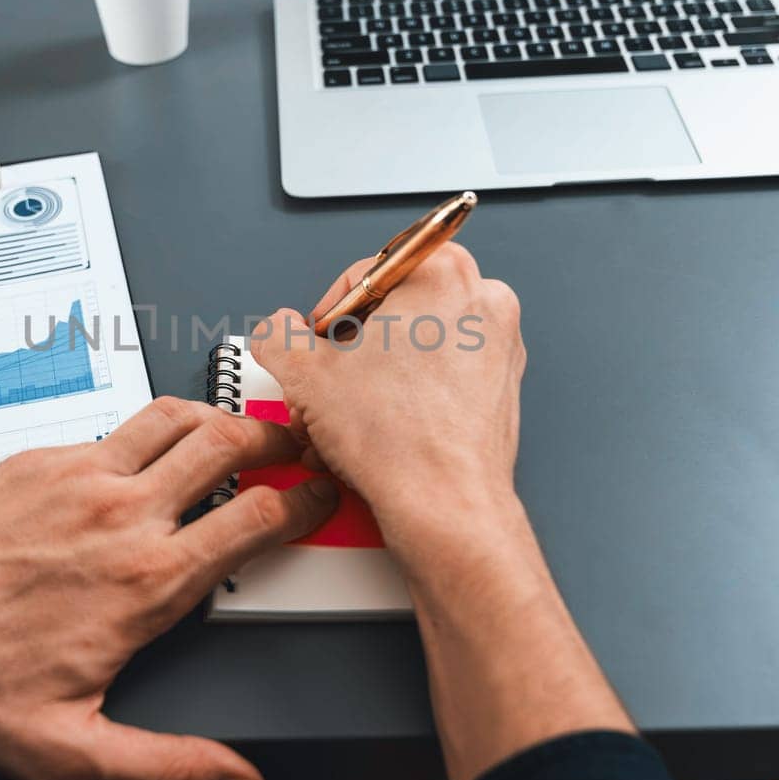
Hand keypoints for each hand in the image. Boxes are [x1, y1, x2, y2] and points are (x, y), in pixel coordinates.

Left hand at [0, 398, 336, 779]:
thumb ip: (166, 764)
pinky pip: (115, 426)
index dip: (308, 499)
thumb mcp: (68, 750)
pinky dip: (151, 426)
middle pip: (230, 443)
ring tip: (240, 428)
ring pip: (176, 416)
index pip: (260, 517)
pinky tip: (148, 450)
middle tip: (298, 444)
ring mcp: (81, 478)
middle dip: (278, 436)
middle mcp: (123, 516)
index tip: (325, 495)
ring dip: (219, 415)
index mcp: (148, 582)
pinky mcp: (40, 460)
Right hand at [250, 245, 632, 779]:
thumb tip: (275, 331)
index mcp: (441, 271)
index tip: (314, 346)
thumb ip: (277, 336)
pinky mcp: (503, 392)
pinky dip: (410, 399)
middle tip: (329, 384)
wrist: (443, 507)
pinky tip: (380, 431)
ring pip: (418, 349)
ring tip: (348, 416)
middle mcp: (483, 300)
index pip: (363, 274)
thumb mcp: (304, 375)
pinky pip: (443, 381)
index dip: (325, 317)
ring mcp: (500, 348)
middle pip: (395, 311)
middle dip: (353, 351)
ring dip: (377, 378)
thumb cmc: (396, 440)